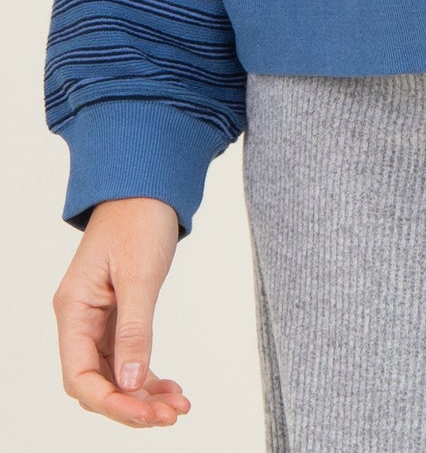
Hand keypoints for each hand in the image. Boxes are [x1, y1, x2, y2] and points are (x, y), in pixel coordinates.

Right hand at [52, 197, 192, 427]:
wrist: (147, 184)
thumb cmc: (139, 219)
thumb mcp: (140, 275)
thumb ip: (135, 329)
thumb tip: (133, 383)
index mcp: (73, 309)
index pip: (80, 376)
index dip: (112, 403)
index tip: (147, 415)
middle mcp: (79, 319)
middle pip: (96, 382)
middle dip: (131, 405)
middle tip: (171, 415)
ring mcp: (97, 319)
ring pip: (114, 374)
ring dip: (143, 395)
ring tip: (178, 407)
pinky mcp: (116, 314)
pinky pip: (127, 357)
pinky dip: (148, 376)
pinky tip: (172, 388)